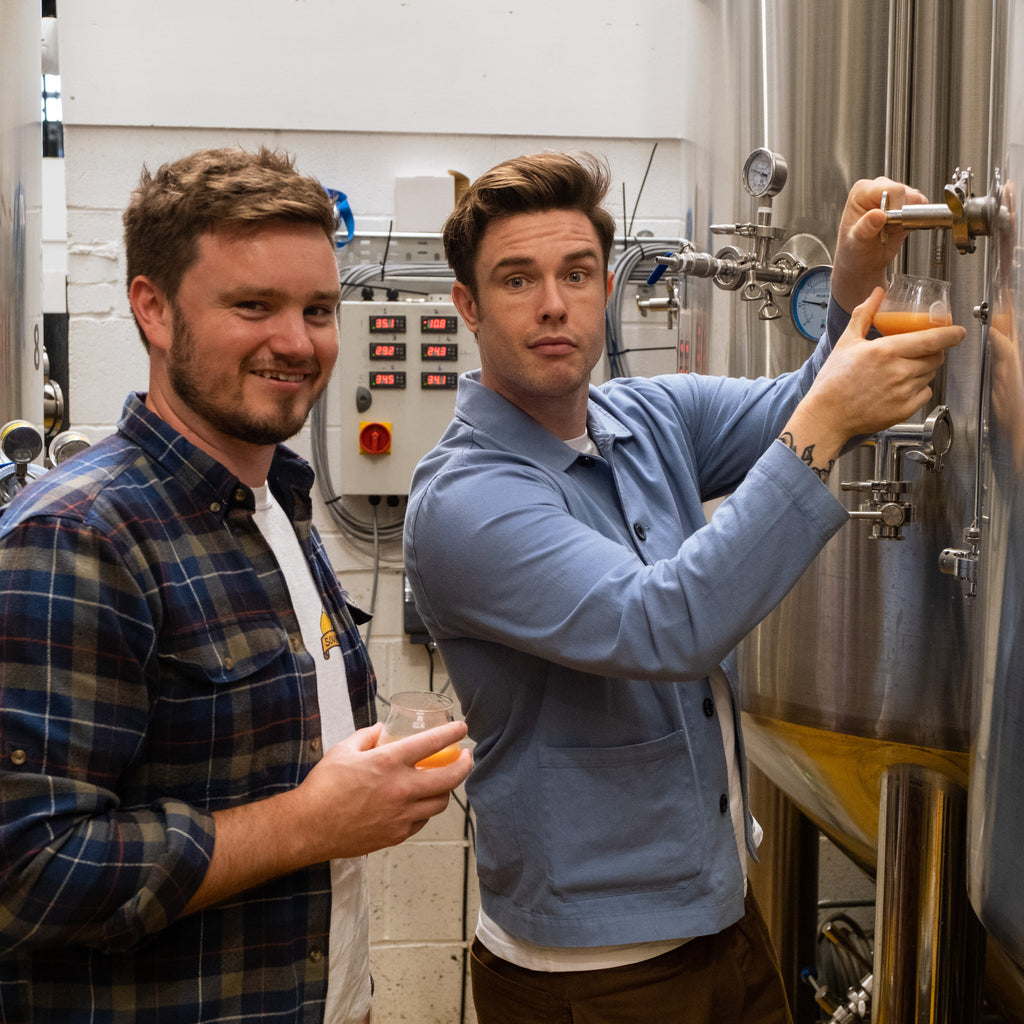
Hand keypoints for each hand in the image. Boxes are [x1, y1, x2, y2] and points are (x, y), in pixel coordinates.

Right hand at [183, 720, 471, 913]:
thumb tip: (384, 731)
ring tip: (444, 780)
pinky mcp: (396, 834)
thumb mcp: (344, 749)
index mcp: (389, 763)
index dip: (451, 733)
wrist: (309, 827)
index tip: (462, 728)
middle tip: (467, 757)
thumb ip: (369, 736)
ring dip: (446, 789)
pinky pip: (422, 820)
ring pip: (440, 803)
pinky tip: (421, 802)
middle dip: (465, 765)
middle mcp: (401, 789)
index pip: (431, 744)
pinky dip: (426, 809)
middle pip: (450, 778)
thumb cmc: (324, 786)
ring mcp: (401, 815)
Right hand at [781, 287, 965, 473]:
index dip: (950, 334)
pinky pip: (925, 394)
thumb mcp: (846, 342)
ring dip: (924, 369)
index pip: (932, 340)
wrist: (827, 416)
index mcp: (886, 351)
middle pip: (935, 357)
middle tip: (921, 351)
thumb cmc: (833, 381)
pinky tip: (900, 387)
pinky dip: (919, 388)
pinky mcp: (904, 410)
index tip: (959, 332)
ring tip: (902, 371)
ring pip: (930, 375)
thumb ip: (865, 314)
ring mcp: (904, 392)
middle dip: (934, 352)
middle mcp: (899, 372)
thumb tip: (877, 293)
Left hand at [830, 177, 928, 313]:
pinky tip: (902, 233)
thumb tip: (876, 216)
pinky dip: (917, 221)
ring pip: (915, 199)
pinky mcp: (903, 208)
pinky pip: (920, 209)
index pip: (890, 188)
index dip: (897, 204)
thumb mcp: (855, 244)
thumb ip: (865, 228)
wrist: (860, 269)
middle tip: (894, 231)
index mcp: (861, 192)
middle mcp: (876, 190)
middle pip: (905, 191)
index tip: (892, 222)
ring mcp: (891, 199)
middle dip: (905, 210)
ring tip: (894, 234)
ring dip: (912, 216)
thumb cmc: (852, 257)